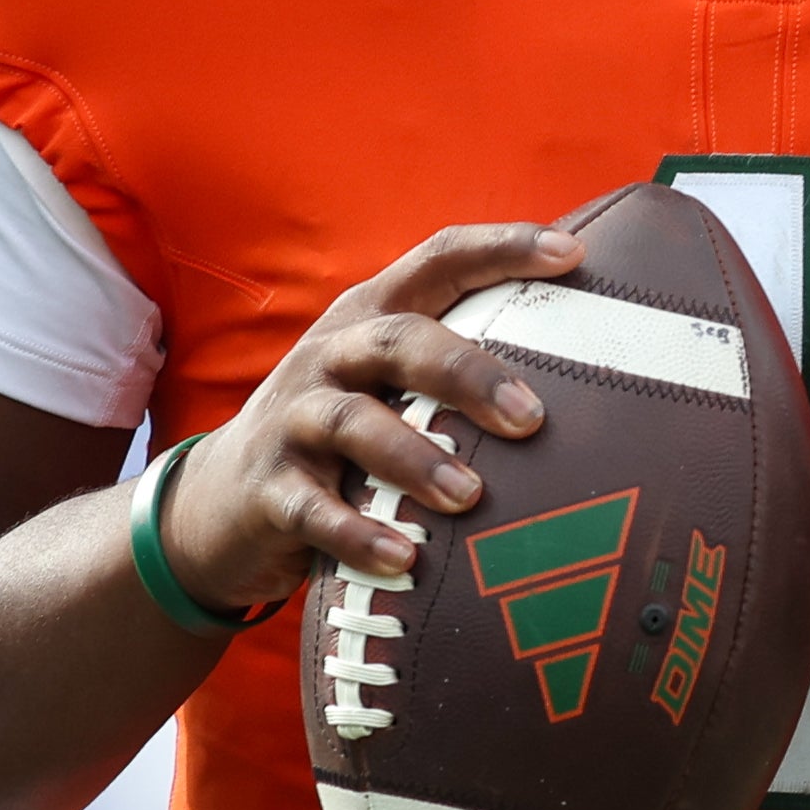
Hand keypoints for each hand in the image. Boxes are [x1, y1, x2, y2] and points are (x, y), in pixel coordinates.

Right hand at [157, 222, 581, 614]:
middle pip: (398, 340)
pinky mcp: (268, 491)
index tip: (573, 254)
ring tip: (470, 496)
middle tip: (531, 417)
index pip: (437, 262)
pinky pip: (313, 511)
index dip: (501, 249)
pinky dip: (358, 535)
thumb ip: (455, 375)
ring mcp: (292, 422)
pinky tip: (404, 560)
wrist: (217, 505)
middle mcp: (330, 357)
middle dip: (466, 373)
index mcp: (369, 320)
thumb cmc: (339, 444)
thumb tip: (593, 375)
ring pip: (353, 423)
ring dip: (415, 458)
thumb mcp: (386, 391)